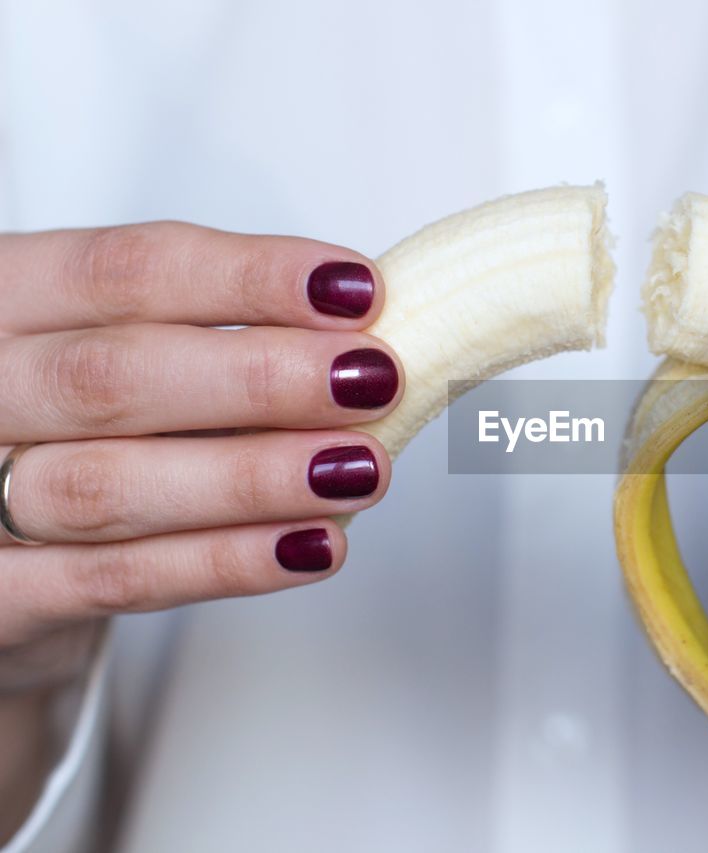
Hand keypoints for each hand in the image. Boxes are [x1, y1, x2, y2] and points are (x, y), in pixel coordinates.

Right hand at [0, 222, 400, 839]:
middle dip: (259, 378)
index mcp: (6, 300)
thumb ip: (219, 337)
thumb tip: (363, 335)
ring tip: (361, 469)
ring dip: (253, 476)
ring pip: (109, 485)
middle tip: (373, 381)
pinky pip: (114, 580)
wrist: (2, 562)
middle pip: (110, 375)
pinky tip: (313, 545)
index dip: (247, 278)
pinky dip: (224, 562)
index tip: (357, 289)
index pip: (121, 270)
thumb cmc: (81, 433)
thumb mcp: (126, 356)